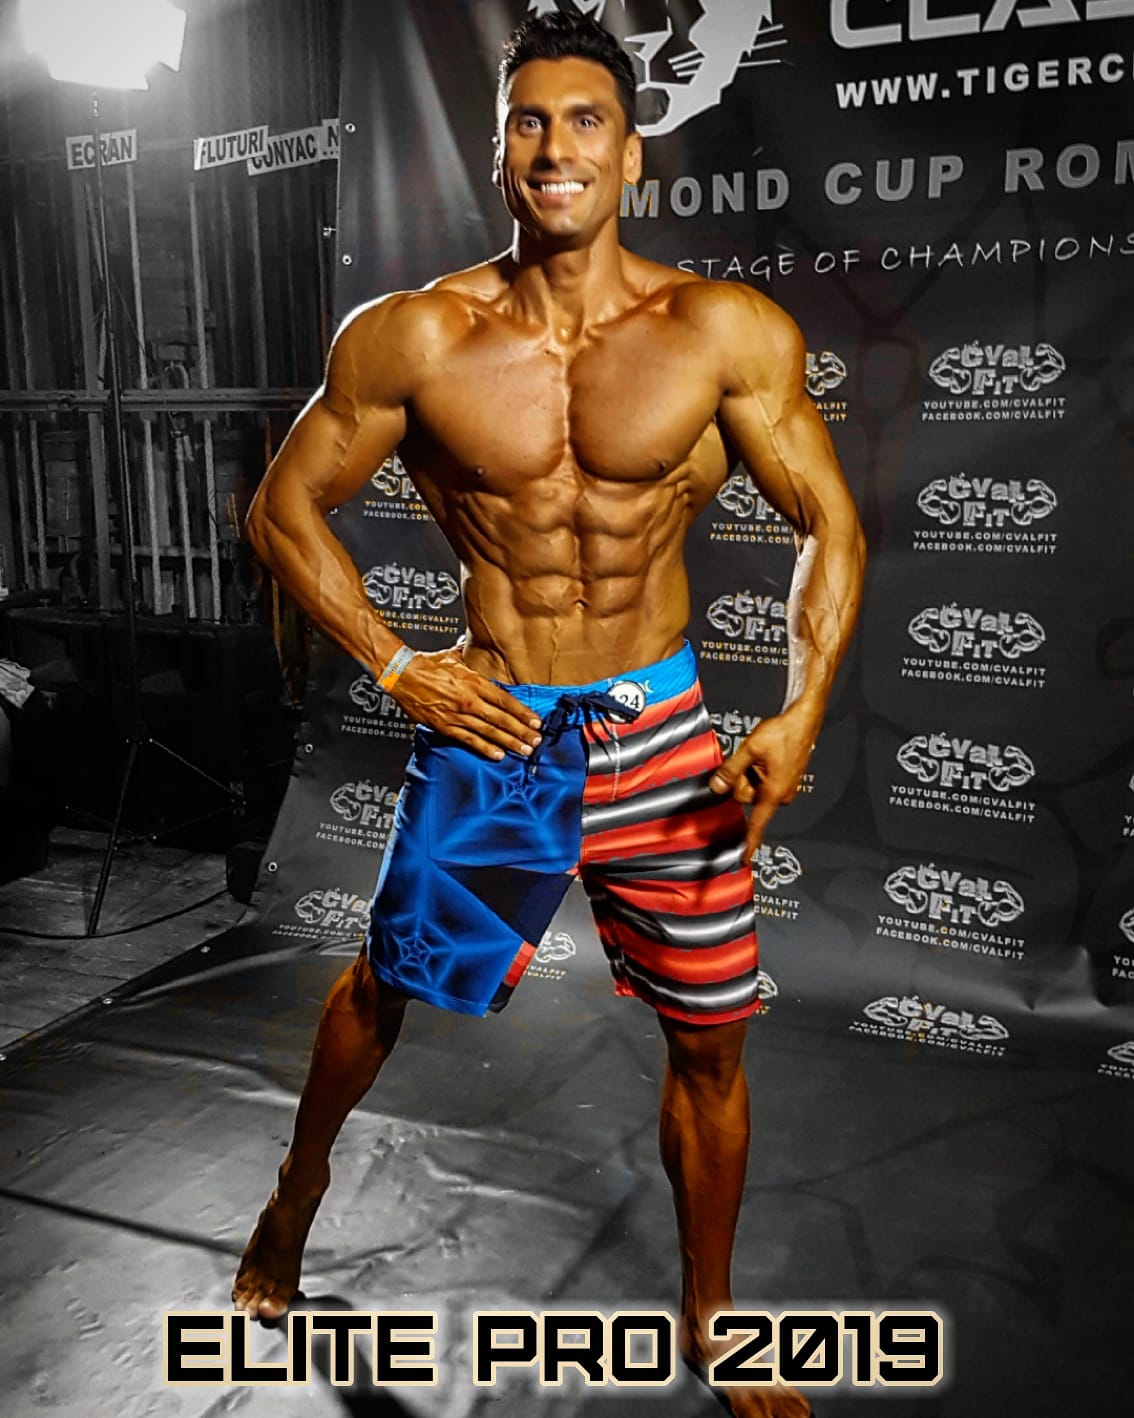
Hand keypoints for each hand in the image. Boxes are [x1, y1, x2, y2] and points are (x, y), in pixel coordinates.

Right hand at [388, 647, 541, 759]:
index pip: (505, 700)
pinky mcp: (445, 726)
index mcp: (474, 682)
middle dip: (521, 731)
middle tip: (536, 741)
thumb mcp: (454, 656)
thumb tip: (477, 647)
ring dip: (509, 742)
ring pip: (489, 732)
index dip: (522, 712)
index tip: (536, 721)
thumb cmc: (425, 664)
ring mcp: (457, 715)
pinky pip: (468, 740)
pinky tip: (498, 755)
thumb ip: (470, 657)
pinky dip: (484, 748)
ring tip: (524, 750)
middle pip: (501, 719)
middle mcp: (469, 700)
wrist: (400, 674)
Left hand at [708, 709, 816, 864]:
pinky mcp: (785, 782)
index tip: (744, 859)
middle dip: (741, 781)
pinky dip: (757, 771)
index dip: (749, 842)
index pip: (757, 823)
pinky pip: (762, 783)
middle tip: (749, 760)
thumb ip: (731, 770)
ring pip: (753, 789)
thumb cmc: (782, 732)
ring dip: (749, 774)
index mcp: (774, 792)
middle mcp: (782, 795)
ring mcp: (784, 789)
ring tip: (760, 756)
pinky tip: (764, 757)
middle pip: (746, 798)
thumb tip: (716, 788)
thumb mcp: (750, 749)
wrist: (803, 720)